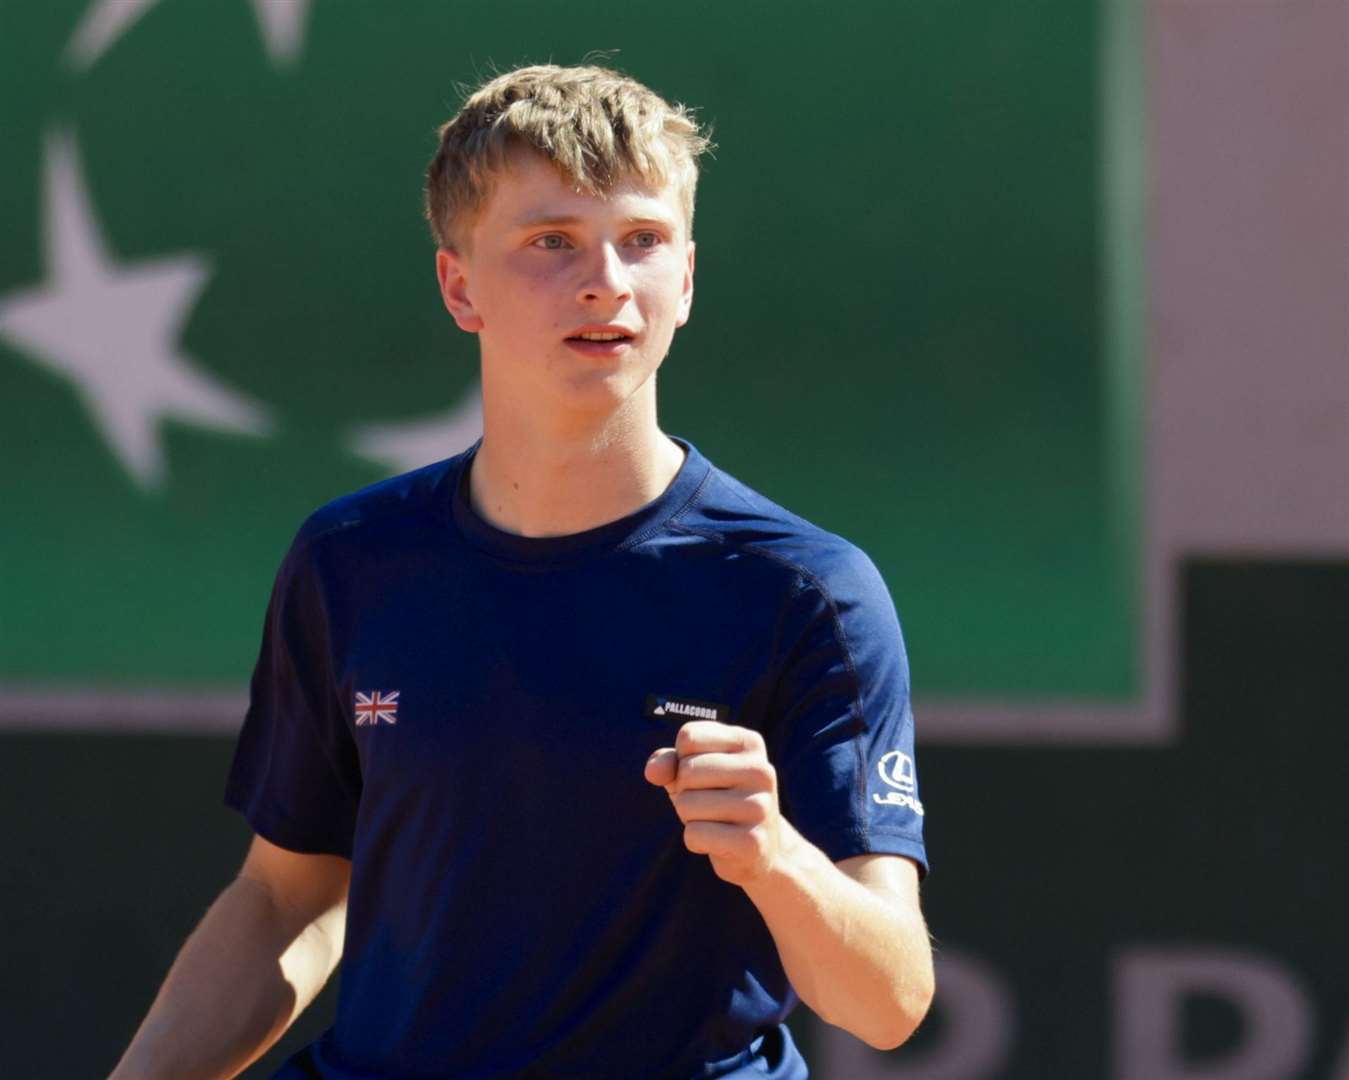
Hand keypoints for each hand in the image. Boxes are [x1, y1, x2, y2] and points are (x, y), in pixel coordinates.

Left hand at [644, 720, 784, 886]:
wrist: (757, 848)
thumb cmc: (719, 799)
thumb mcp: (692, 772)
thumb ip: (668, 762)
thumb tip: (653, 771)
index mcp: (749, 742)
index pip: (689, 738)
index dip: (681, 760)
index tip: (704, 774)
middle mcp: (760, 770)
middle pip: (687, 771)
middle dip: (684, 791)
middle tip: (708, 802)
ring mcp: (760, 806)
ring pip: (687, 804)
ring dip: (689, 817)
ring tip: (715, 821)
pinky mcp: (752, 841)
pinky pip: (694, 834)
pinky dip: (695, 841)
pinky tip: (719, 842)